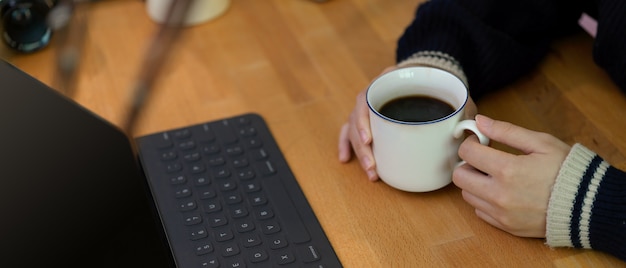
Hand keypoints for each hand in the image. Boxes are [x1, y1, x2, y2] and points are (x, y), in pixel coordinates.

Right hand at [338, 65, 477, 180]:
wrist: (435, 72)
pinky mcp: (370, 118)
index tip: (370, 140)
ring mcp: (371, 105)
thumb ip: (463, 110)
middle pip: (358, 118)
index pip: (367, 98)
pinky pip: (351, 130)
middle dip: (362, 146)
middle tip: (372, 166)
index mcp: (390, 80)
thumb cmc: (443, 84)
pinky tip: (345, 159)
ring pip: (353, 127)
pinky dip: (347, 144)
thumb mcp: (455, 93)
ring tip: (370, 171)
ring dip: (358, 151)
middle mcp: (376, 92)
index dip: (365, 120)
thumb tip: (472, 136)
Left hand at [452, 115, 570, 237]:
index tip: (480, 142)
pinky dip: (484, 201)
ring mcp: (501, 213)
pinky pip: (480, 212)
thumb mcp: (541, 143)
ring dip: (475, 183)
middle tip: (484, 160)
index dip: (470, 143)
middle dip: (468, 164)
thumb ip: (506, 131)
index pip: (466, 152)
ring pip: (467, 195)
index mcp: (507, 169)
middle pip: (460, 176)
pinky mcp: (505, 226)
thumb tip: (480, 121)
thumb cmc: (567, 171)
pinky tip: (501, 192)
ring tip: (495, 176)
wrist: (588, 205)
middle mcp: (499, 194)